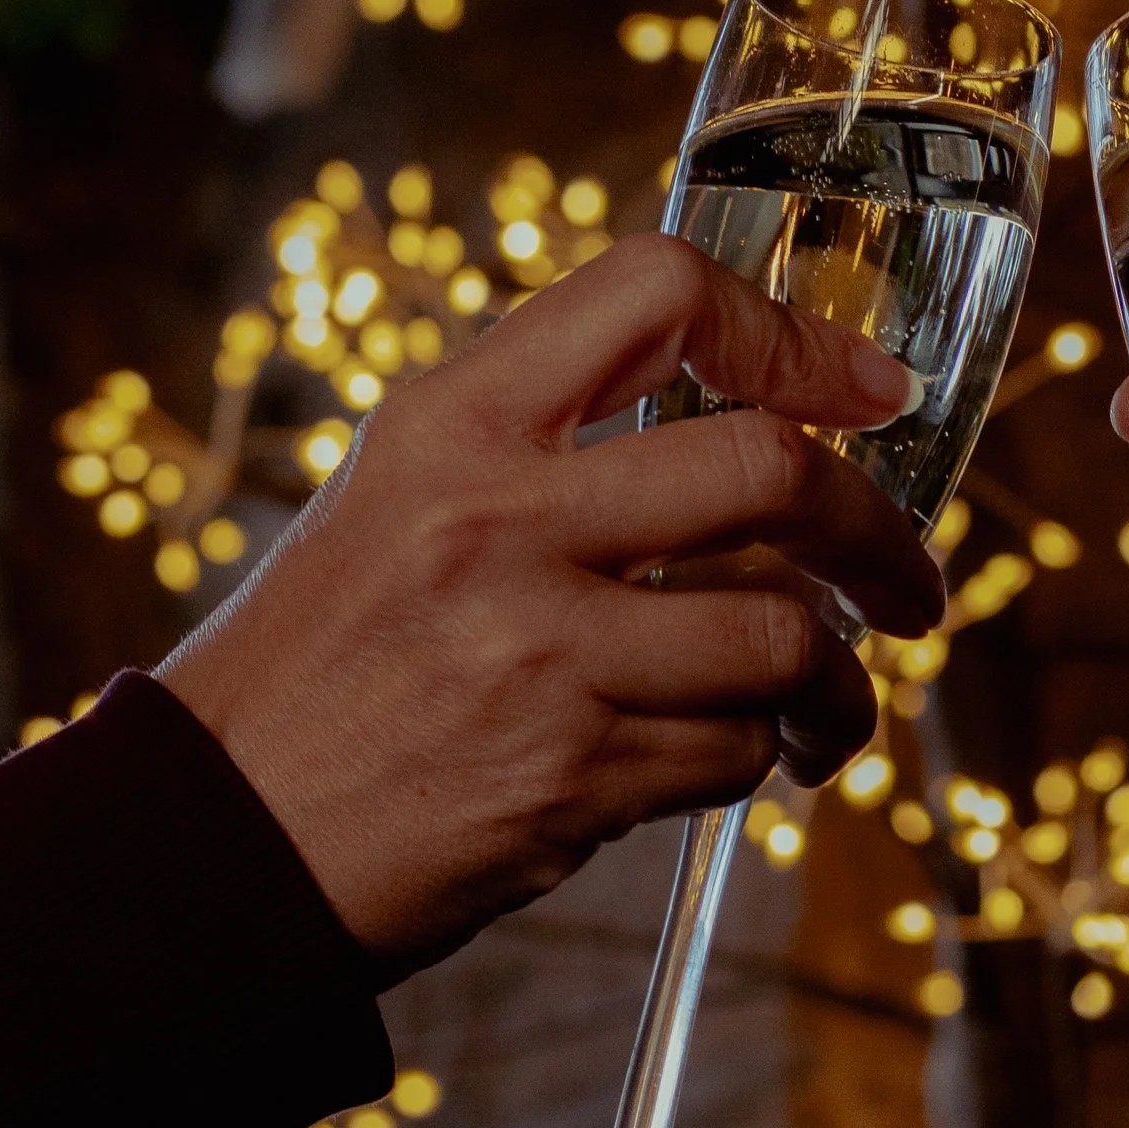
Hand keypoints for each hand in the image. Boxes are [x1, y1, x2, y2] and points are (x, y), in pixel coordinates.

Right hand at [162, 233, 941, 969]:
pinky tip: (731, 757)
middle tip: (912, 580)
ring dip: (842, 681)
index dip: (791, 334)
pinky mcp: (570, 776)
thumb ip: (550, 447)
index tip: (867, 390)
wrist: (216, 836)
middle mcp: (498, 520)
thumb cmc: (328, 661)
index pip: (656, 292)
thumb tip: (753, 427)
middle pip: (770, 474)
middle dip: (880, 534)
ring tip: (833, 703)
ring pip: (784, 636)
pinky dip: (756, 757)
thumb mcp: (400, 497)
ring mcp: (538, 652)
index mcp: (453, 421)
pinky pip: (733, 749)